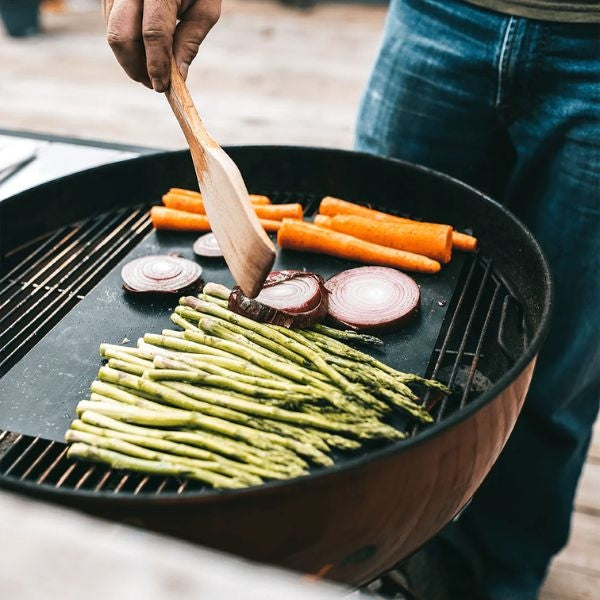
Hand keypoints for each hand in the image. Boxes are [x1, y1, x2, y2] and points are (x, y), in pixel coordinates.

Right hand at [102, 0, 221, 91]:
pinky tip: (144, 46)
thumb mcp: (205, 7)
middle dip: (135, 67)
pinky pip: (110, 22)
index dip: (156, 64)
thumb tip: (179, 76)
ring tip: (152, 67)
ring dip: (130, 57)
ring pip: (112, 31)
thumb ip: (191, 40)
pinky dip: (126, 42)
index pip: (153, 33)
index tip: (162, 87)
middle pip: (120, 35)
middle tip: (153, 84)